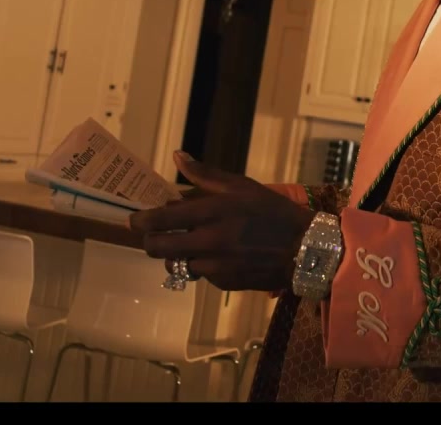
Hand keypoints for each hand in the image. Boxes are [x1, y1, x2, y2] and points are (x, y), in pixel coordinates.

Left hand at [127, 151, 315, 291]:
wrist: (305, 249)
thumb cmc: (272, 212)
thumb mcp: (242, 187)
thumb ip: (206, 175)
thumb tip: (179, 156)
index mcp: (213, 213)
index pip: (162, 220)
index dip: (141, 221)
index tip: (135, 219)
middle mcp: (210, 241)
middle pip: (159, 248)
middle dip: (150, 241)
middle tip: (153, 236)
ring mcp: (216, 266)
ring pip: (178, 264)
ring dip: (177, 255)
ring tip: (188, 244)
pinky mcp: (223, 283)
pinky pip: (200, 275)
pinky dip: (202, 265)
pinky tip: (216, 255)